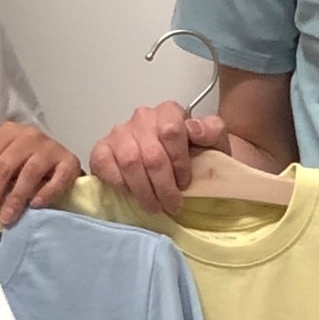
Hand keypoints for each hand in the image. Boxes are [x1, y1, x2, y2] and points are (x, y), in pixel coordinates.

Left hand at [0, 123, 81, 228]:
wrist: (66, 163)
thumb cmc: (32, 166)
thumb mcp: (8, 164)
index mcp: (7, 132)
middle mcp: (28, 135)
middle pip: (3, 167)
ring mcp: (50, 147)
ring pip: (27, 173)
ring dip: (15, 199)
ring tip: (7, 219)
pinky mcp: (70, 162)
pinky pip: (57, 180)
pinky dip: (45, 194)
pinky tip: (35, 206)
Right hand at [90, 103, 230, 214]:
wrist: (178, 169)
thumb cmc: (197, 158)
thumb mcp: (215, 145)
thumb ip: (212, 131)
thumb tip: (196, 130)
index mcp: (169, 112)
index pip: (171, 132)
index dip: (179, 163)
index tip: (185, 184)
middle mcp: (143, 117)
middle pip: (152, 154)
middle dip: (164, 187)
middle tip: (172, 205)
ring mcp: (120, 132)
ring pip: (130, 162)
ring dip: (144, 191)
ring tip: (154, 206)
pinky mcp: (103, 149)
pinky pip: (105, 164)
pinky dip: (119, 183)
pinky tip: (131, 194)